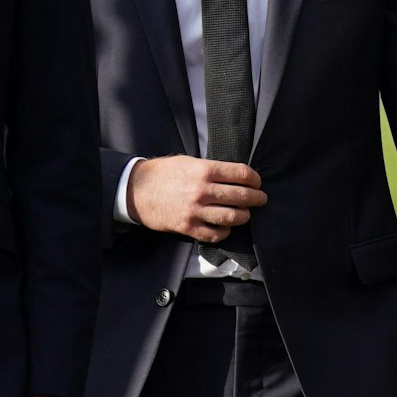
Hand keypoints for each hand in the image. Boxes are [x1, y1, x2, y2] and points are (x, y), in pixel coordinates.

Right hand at [127, 156, 266, 242]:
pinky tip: (225, 226)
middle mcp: (202, 190)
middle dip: (256, 198)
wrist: (136, 190)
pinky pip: (215, 234)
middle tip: (260, 199)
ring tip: (245, 213)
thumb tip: (235, 176)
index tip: (257, 182)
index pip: (241, 174)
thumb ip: (211, 169)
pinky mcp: (188, 227)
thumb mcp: (188, 162)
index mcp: (204, 170)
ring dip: (244, 216)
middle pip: (241, 196)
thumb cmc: (163, 173)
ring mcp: (195, 211)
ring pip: (232, 217)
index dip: (255, 179)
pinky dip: (225, 231)